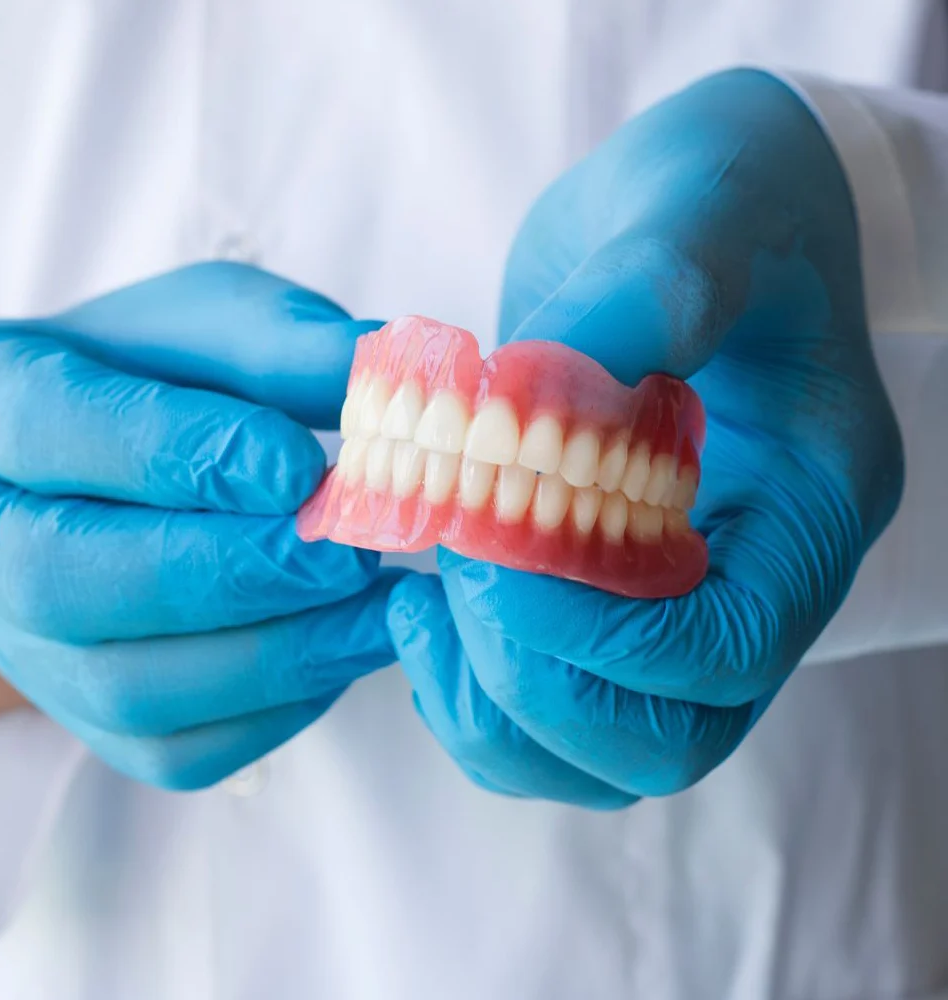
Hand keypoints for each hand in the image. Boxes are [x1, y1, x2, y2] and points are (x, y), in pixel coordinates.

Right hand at [0, 262, 395, 789]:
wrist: (123, 471)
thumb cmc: (162, 381)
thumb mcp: (215, 330)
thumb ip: (287, 348)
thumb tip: (390, 376)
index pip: (47, 426)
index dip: (176, 451)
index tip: (298, 466)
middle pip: (68, 578)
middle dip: (230, 572)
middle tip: (348, 552)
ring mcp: (30, 645)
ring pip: (128, 685)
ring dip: (276, 653)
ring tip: (381, 611)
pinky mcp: (94, 717)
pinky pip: (179, 748)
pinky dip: (277, 708)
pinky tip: (345, 649)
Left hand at [388, 69, 903, 805]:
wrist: (702, 211)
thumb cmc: (725, 201)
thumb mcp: (702, 215)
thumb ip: (645, 295)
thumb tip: (534, 399)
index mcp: (811, 505)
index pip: (726, 649)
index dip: (596, 633)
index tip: (487, 553)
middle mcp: (760, 579)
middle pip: (665, 735)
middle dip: (534, 678)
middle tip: (453, 574)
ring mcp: (687, 599)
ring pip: (603, 750)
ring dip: (494, 704)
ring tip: (425, 601)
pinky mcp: (618, 596)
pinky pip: (553, 714)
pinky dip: (475, 692)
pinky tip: (423, 607)